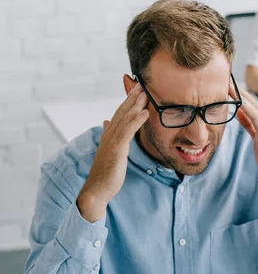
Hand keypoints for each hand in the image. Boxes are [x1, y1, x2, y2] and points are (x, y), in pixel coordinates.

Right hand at [77, 82, 148, 221]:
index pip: (119, 114)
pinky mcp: (116, 149)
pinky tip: (144, 113)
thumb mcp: (110, 152)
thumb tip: (106, 122)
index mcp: (109, 135)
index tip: (137, 89)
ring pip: (125, 118)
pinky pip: (127, 132)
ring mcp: (111, 141)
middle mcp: (109, 135)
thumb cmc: (105, 174)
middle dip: (132, 97)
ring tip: (145, 92)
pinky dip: (136, 121)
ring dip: (135, 104)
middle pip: (122, 112)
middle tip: (142, 83)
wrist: (96, 190)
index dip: (128, 101)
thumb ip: (111, 136)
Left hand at [231, 85, 257, 205]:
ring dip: (240, 95)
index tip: (224, 84)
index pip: (247, 102)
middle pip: (249, 100)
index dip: (236, 93)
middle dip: (236, 89)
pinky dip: (247, 108)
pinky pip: (255, 117)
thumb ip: (248, 123)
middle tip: (223, 78)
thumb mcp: (255, 136)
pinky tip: (238, 102)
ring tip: (228, 85)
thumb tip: (237, 112)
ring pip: (251, 105)